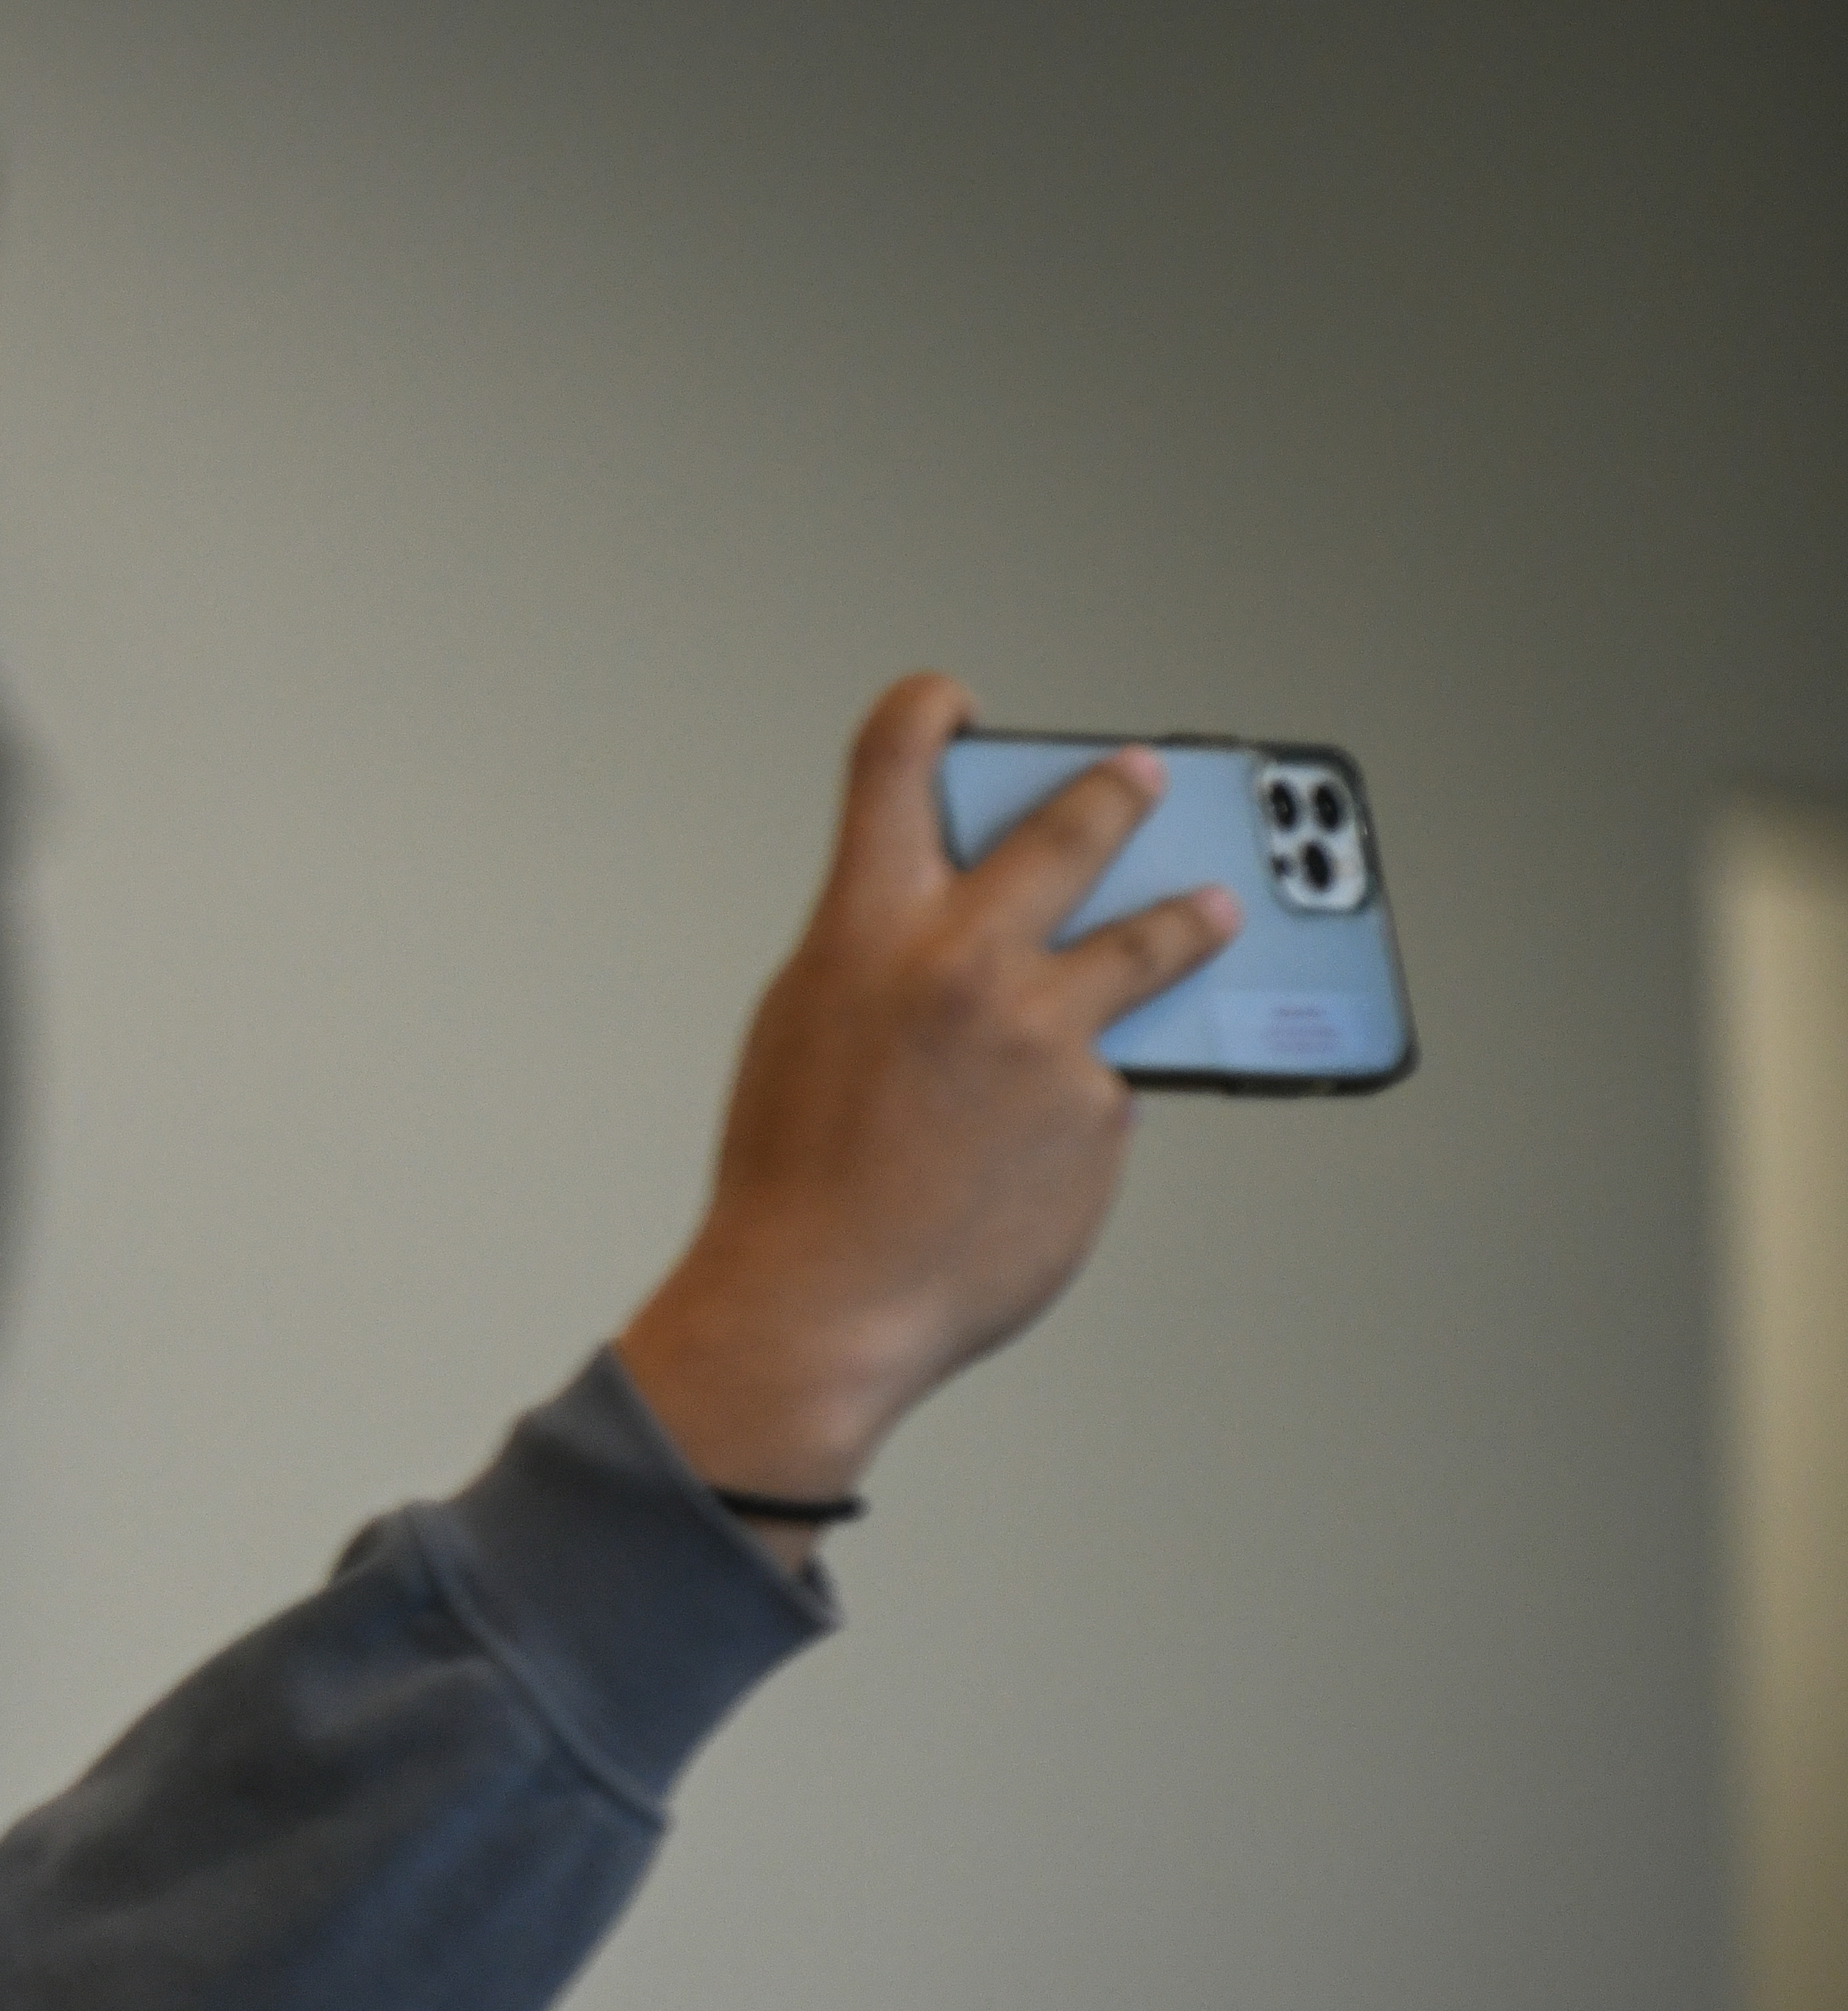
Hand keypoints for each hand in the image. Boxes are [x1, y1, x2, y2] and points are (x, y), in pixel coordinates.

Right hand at [616, 673, 1236, 1552]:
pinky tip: (1051, 1143)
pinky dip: (1088, 1100)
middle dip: (1115, 790)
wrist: (820, 1306)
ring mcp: (1046, 1035)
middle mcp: (966, 961)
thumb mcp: (807, 1028)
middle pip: (1071, 829)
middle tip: (1142, 772)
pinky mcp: (1101, 1111)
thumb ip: (883, 960)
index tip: (955, 705)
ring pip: (1147, 947)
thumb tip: (973, 930)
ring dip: (1189, 917)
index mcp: (866, 930)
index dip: (928, 714)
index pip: (894, 765)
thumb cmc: (794, 1176)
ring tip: (1217, 910)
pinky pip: (1111, 1080)